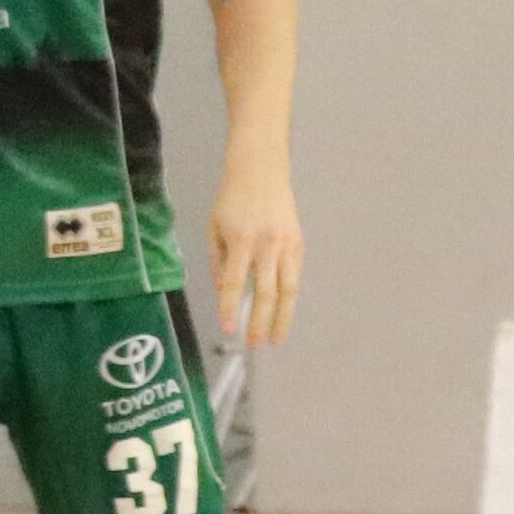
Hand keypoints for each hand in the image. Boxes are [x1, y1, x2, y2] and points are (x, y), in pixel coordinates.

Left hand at [210, 162, 303, 349]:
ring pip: (288, 291)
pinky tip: (283, 313)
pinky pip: (294, 278)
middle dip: (261, 322)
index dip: (232, 308)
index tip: (229, 328)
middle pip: (267, 293)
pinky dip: (289, 299)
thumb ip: (218, 262)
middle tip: (255, 343)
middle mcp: (266, 245)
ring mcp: (286, 245)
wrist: (260, 170)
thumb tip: (224, 292)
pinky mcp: (298, 245)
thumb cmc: (233, 198)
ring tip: (275, 338)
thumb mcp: (214, 227)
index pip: (235, 283)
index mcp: (241, 240)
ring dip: (282, 319)